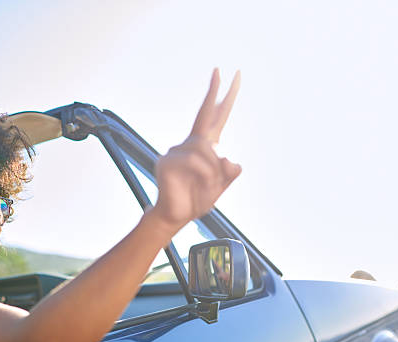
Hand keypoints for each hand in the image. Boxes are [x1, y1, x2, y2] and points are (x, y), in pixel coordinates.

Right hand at [152, 68, 241, 233]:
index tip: (229, 76)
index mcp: (205, 147)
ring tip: (206, 186)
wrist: (175, 216)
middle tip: (223, 69)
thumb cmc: (196, 199)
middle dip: (216, 92)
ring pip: (207, 150)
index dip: (223, 97)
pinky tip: (193, 184)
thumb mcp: (220, 187)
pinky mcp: (167, 160)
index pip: (216, 117)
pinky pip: (194, 162)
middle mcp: (190, 144)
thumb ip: (229, 174)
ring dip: (213, 171)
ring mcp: (177, 150)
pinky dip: (203, 175)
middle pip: (205, 114)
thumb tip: (231, 160)